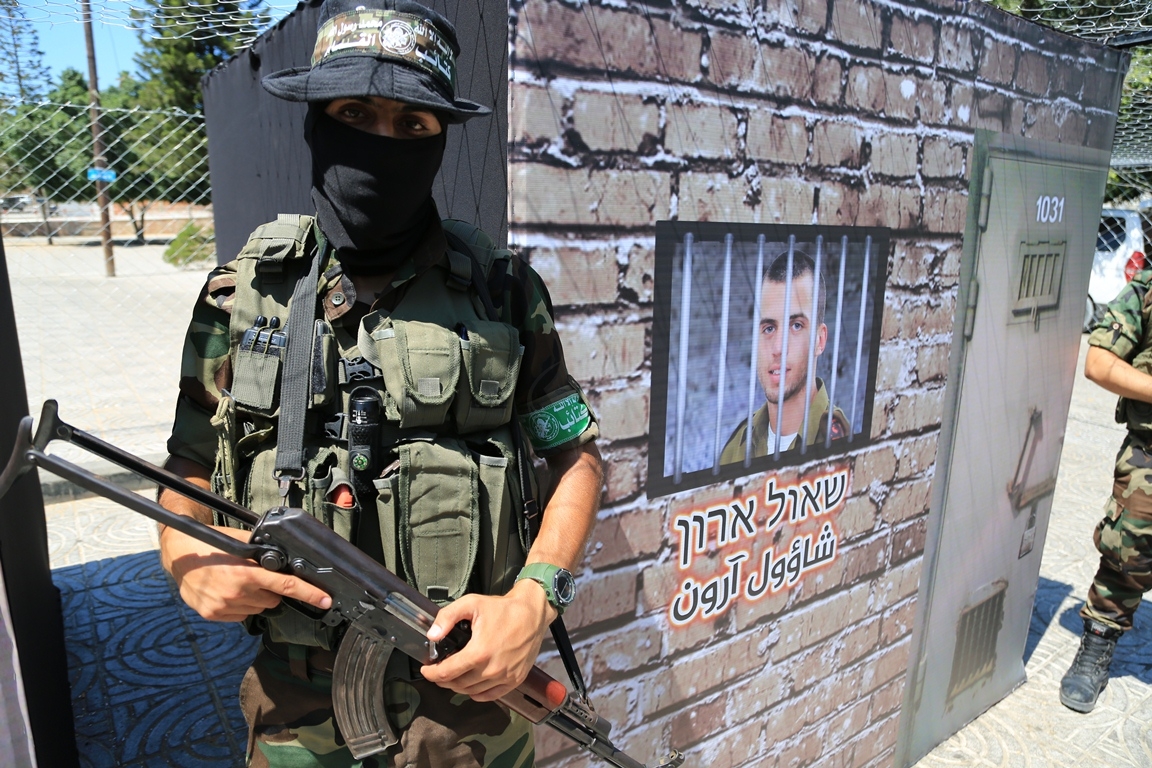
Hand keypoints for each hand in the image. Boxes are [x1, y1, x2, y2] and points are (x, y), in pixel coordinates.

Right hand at [160, 526, 331, 621]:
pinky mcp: (214, 615)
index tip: (325, 600)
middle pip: (273, 599)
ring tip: (237, 582)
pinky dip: (240, 605)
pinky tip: (228, 591)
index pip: (286, 585)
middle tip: (255, 576)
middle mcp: (237, 593)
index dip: (309, 594)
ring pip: (258, 608)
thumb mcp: (240, 543)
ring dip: (255, 598)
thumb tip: (286, 558)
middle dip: (270, 589)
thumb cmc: (212, 546)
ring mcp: (224, 607)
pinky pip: (241, 615)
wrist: (179, 557)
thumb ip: (263, 553)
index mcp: (246, 574)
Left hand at [420, 579, 556, 700]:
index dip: (432, 673)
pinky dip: (477, 693)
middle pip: (458, 685)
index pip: (447, 673)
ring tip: (453, 675)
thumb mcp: (471, 603)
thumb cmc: (503, 609)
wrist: (532, 613)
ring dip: (458, 686)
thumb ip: (447, 617)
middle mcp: (492, 669)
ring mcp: (505, 677)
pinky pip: (490, 695)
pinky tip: (472, 684)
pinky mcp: (515, 680)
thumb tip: (432, 636)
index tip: (426, 670)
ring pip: (472, 692)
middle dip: (443, 679)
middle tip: (438, 671)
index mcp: (479, 652)